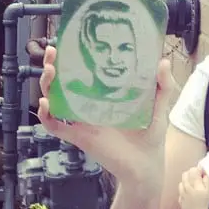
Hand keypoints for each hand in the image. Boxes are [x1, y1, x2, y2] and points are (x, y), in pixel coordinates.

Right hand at [37, 45, 175, 178]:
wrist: (146, 165)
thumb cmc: (151, 135)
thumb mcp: (159, 106)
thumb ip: (163, 85)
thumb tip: (163, 61)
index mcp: (106, 96)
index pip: (85, 73)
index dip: (74, 59)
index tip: (69, 43)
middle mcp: (90, 106)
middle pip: (64, 83)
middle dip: (54, 67)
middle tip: (53, 54)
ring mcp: (83, 121)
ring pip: (55, 101)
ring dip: (47, 86)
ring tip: (49, 72)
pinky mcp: (80, 137)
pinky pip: (56, 127)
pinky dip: (47, 117)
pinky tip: (46, 104)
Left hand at [178, 166, 208, 208]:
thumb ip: (207, 180)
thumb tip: (203, 173)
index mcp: (195, 184)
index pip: (193, 170)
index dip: (199, 170)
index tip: (203, 174)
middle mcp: (187, 189)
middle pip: (185, 175)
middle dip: (191, 174)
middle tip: (199, 179)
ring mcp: (182, 196)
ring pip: (181, 183)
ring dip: (187, 182)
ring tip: (194, 186)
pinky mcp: (181, 204)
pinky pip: (180, 193)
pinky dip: (184, 191)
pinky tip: (190, 195)